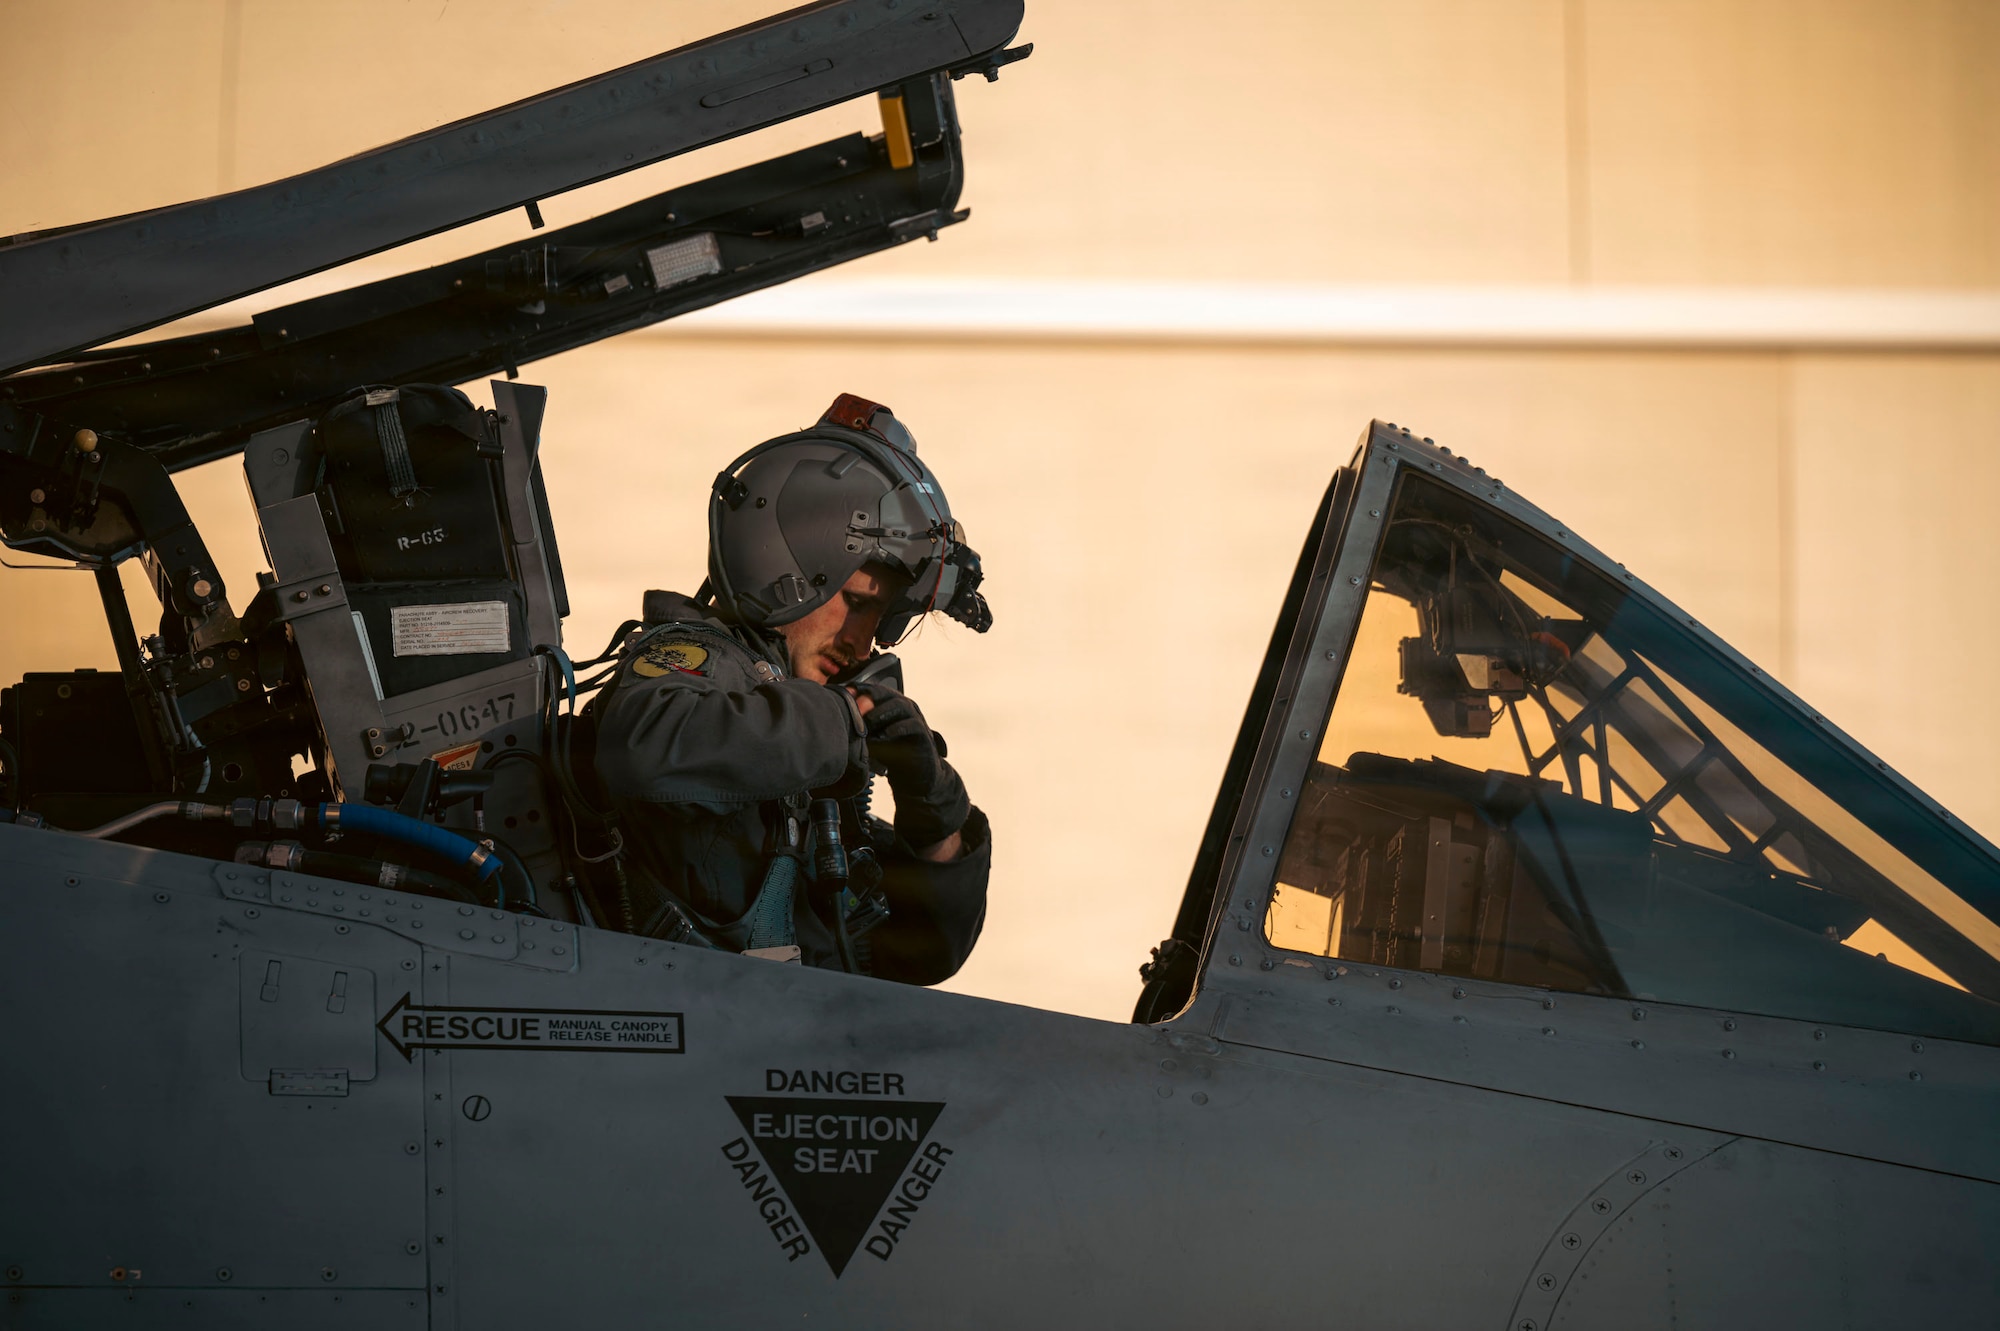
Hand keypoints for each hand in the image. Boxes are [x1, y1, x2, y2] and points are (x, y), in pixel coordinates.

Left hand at [847, 685, 967, 851]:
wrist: (916, 777)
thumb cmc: (892, 755)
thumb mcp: (872, 739)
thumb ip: (859, 729)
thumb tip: (834, 722)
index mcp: (890, 705)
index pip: (874, 691)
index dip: (859, 689)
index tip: (844, 692)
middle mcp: (904, 708)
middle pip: (886, 694)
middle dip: (869, 698)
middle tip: (854, 706)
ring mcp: (915, 719)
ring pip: (900, 705)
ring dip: (882, 711)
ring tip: (868, 721)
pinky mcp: (924, 734)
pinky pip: (913, 725)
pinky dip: (899, 728)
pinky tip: (887, 733)